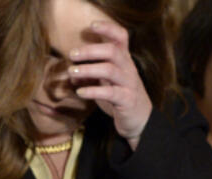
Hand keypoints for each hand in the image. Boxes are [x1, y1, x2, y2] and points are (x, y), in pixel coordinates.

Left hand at [68, 20, 152, 149]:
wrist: (139, 120)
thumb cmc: (119, 97)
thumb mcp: (104, 82)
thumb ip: (90, 74)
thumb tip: (72, 71)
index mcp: (123, 60)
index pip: (121, 37)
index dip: (108, 29)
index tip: (92, 26)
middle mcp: (128, 68)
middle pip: (112, 51)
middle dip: (91, 50)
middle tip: (72, 54)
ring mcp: (129, 84)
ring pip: (110, 70)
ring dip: (89, 69)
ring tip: (72, 72)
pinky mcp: (126, 100)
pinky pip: (110, 93)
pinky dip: (93, 91)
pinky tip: (80, 91)